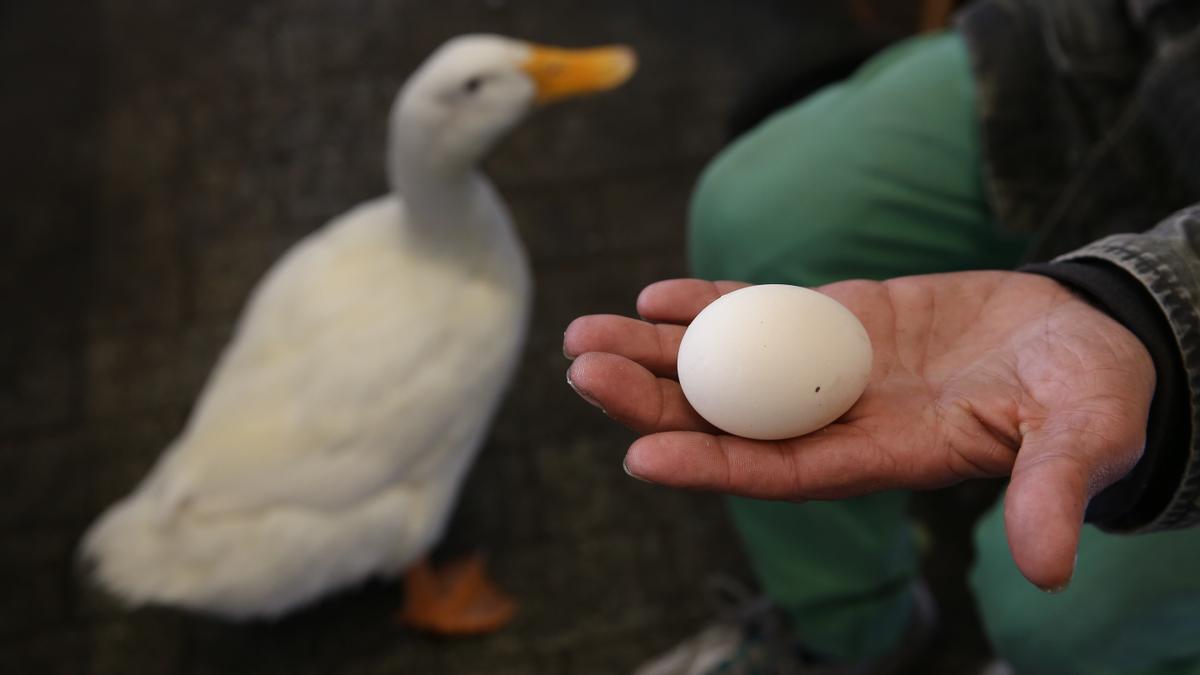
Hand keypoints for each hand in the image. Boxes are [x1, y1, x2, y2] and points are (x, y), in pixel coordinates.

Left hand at [563, 272, 1155, 590]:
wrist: (1081, 335)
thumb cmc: (1088, 393)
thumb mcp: (1084, 436)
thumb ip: (1054, 489)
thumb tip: (1049, 570)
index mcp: (884, 457)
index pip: (783, 472)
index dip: (713, 465)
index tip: (638, 456)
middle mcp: (840, 420)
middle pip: (730, 418)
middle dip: (654, 401)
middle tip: (582, 372)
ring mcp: (831, 369)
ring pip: (729, 366)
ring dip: (656, 353)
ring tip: (585, 336)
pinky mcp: (838, 320)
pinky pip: (761, 313)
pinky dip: (710, 304)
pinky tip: (656, 296)